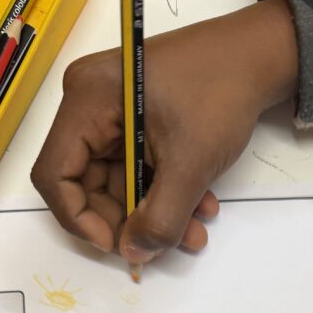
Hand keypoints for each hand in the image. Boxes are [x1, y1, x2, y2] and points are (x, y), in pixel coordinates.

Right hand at [31, 0, 297, 267]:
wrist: (257, 57)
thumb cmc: (220, 90)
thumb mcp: (190, 165)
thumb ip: (160, 218)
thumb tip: (135, 255)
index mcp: (87, 100)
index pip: (55, 174)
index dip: (80, 218)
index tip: (116, 244)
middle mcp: (90, 105)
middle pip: (86, 184)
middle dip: (127, 221)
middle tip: (161, 245)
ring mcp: (112, 114)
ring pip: (118, 184)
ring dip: (155, 214)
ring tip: (195, 231)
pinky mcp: (135, 123)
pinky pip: (137, 171)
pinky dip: (165, 194)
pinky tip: (200, 207)